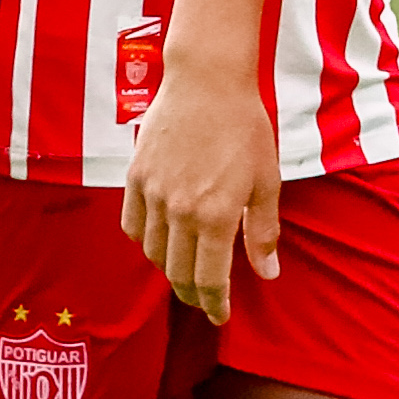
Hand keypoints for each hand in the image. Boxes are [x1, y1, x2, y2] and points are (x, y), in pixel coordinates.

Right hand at [121, 71, 281, 324]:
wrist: (208, 82)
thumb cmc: (246, 127)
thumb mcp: (267, 179)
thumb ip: (264, 230)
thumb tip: (267, 272)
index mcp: (215, 214)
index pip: (209, 278)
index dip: (214, 304)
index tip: (220, 316)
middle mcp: (179, 211)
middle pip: (177, 272)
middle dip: (192, 294)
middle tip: (205, 300)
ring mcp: (152, 195)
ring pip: (152, 253)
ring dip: (169, 269)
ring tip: (186, 269)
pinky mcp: (134, 179)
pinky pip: (132, 226)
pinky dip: (144, 241)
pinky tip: (160, 241)